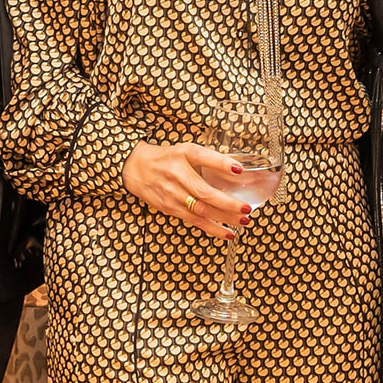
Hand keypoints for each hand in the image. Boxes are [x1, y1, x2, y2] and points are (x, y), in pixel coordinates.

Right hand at [122, 142, 252, 239]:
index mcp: (182, 157)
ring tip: (243, 221)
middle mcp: (177, 176)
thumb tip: (236, 169)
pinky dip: (212, 228)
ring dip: (224, 218)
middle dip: (227, 203)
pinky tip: (228, 232)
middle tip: (246, 207)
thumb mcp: (186, 150)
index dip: (221, 164)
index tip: (239, 170)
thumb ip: (209, 158)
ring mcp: (173, 195)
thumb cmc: (165, 158)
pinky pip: (194, 220)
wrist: (136, 169)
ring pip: (201, 210)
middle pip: (204, 192)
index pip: (203, 158)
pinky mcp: (170, 209)